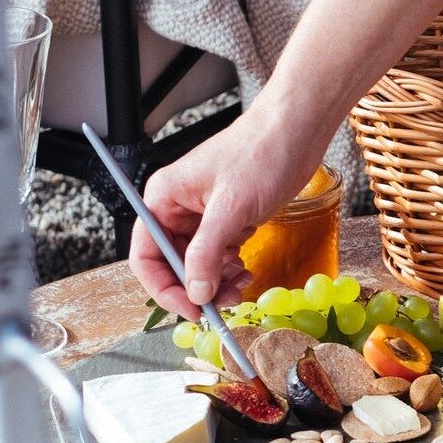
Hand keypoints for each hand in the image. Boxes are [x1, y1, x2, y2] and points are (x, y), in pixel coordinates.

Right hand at [130, 106, 316, 319]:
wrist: (296, 132)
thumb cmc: (261, 154)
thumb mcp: (230, 208)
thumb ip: (207, 252)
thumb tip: (196, 292)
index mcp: (164, 199)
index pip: (146, 256)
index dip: (164, 288)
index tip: (191, 310)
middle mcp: (177, 208)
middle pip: (172, 264)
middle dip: (196, 288)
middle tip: (223, 304)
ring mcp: (203, 214)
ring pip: (198, 264)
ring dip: (216, 282)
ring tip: (240, 285)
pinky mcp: (228, 218)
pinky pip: (219, 255)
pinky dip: (230, 269)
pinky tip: (245, 270)